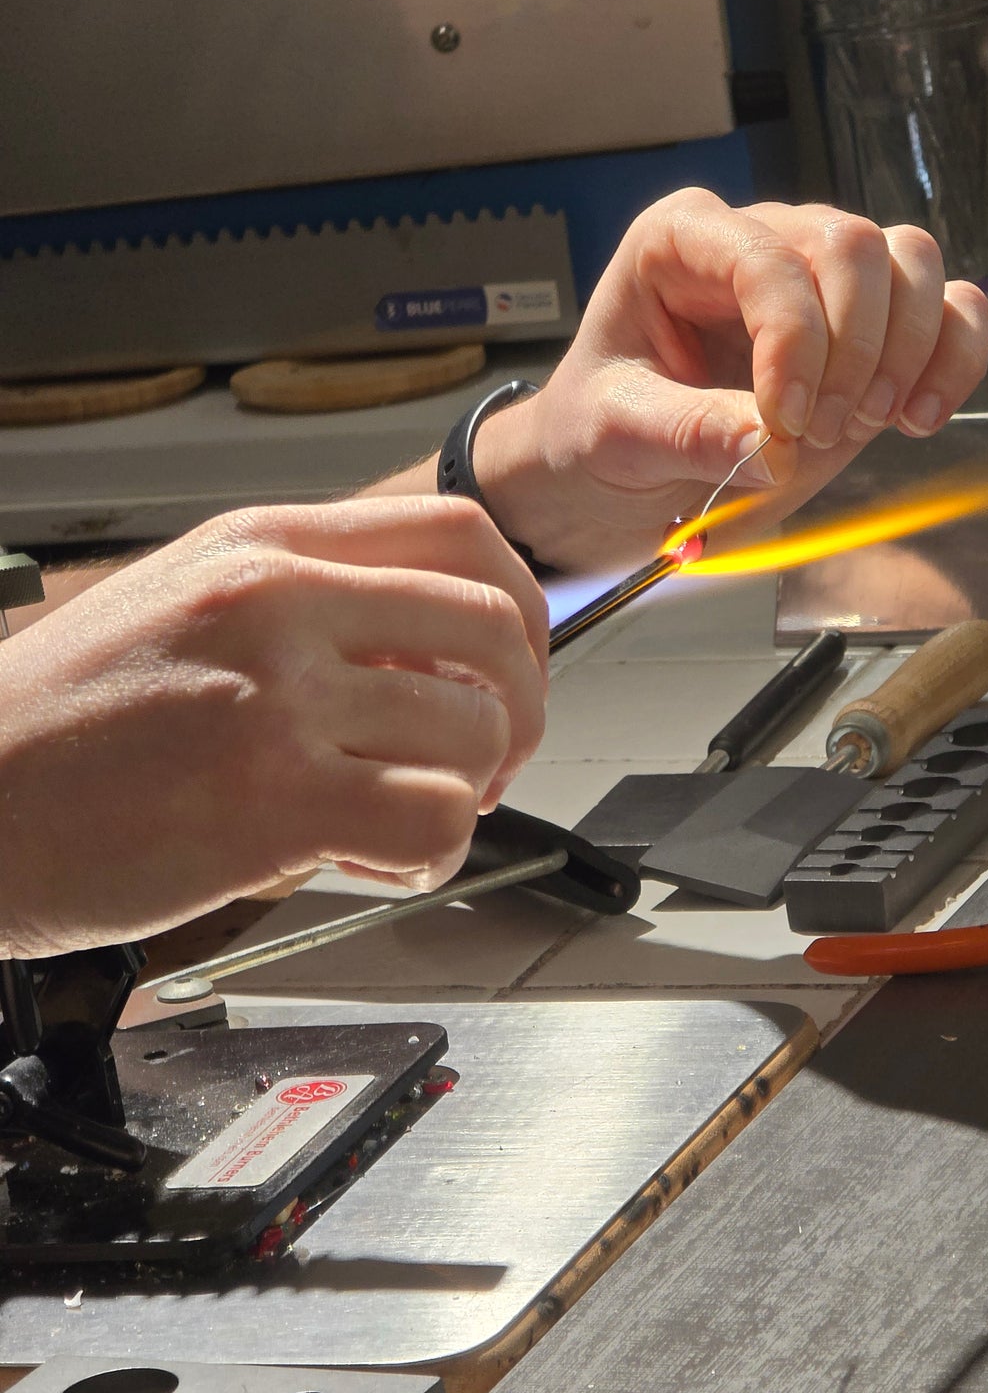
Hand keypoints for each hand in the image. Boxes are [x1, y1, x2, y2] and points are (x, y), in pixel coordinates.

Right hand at [0, 498, 546, 960]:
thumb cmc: (59, 726)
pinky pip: (433, 820)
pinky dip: (434, 854)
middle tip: (490, 758)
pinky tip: (379, 861)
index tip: (512, 663)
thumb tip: (429, 649)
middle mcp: (278, 603)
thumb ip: (305, 606)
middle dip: (523, 705)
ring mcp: (276, 697)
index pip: (461, 531)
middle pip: (493, 627)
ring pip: (475, 731)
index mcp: (263, 546)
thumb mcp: (182, 605)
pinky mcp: (271, 800)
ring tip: (406, 817)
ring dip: (471, 791)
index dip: (520, 604)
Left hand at [476, 189, 987, 569]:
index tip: (786, 423)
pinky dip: (955, 357)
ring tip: (870, 425)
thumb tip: (772, 450)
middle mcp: (761, 236)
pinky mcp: (873, 322)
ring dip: (908, 350)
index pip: (765, 258)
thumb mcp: (618, 432)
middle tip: (822, 432)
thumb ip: (688, 433)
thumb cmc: (607, 427)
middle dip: (853, 346)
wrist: (627, 462)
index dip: (793, 340)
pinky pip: (949, 306)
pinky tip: (920, 417)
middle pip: (852, 243)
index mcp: (682, 239)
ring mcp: (824, 275)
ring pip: (910, 260)